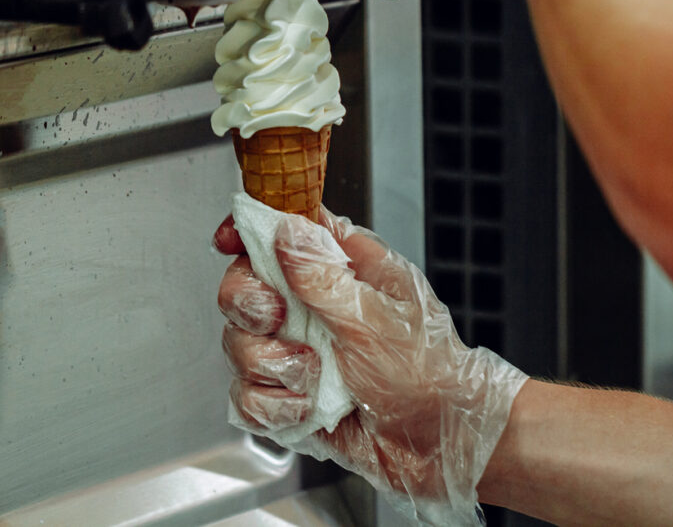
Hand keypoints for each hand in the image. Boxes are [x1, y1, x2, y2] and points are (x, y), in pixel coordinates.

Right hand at [214, 207, 526, 522]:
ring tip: (312, 378)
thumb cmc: (430, 373)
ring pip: (239, 344)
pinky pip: (247, 395)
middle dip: (250, 306)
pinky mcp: (290, 396)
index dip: (250, 229)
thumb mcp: (375, 318)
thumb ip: (322, 276)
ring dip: (269, 365)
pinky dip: (270, 407)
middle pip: (244, 285)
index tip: (228, 240)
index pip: (284, 229)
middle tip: (278, 320)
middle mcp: (314, 306)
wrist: (443, 443)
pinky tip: (306, 408)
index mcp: (344, 269)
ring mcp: (299, 351)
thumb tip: (285, 231)